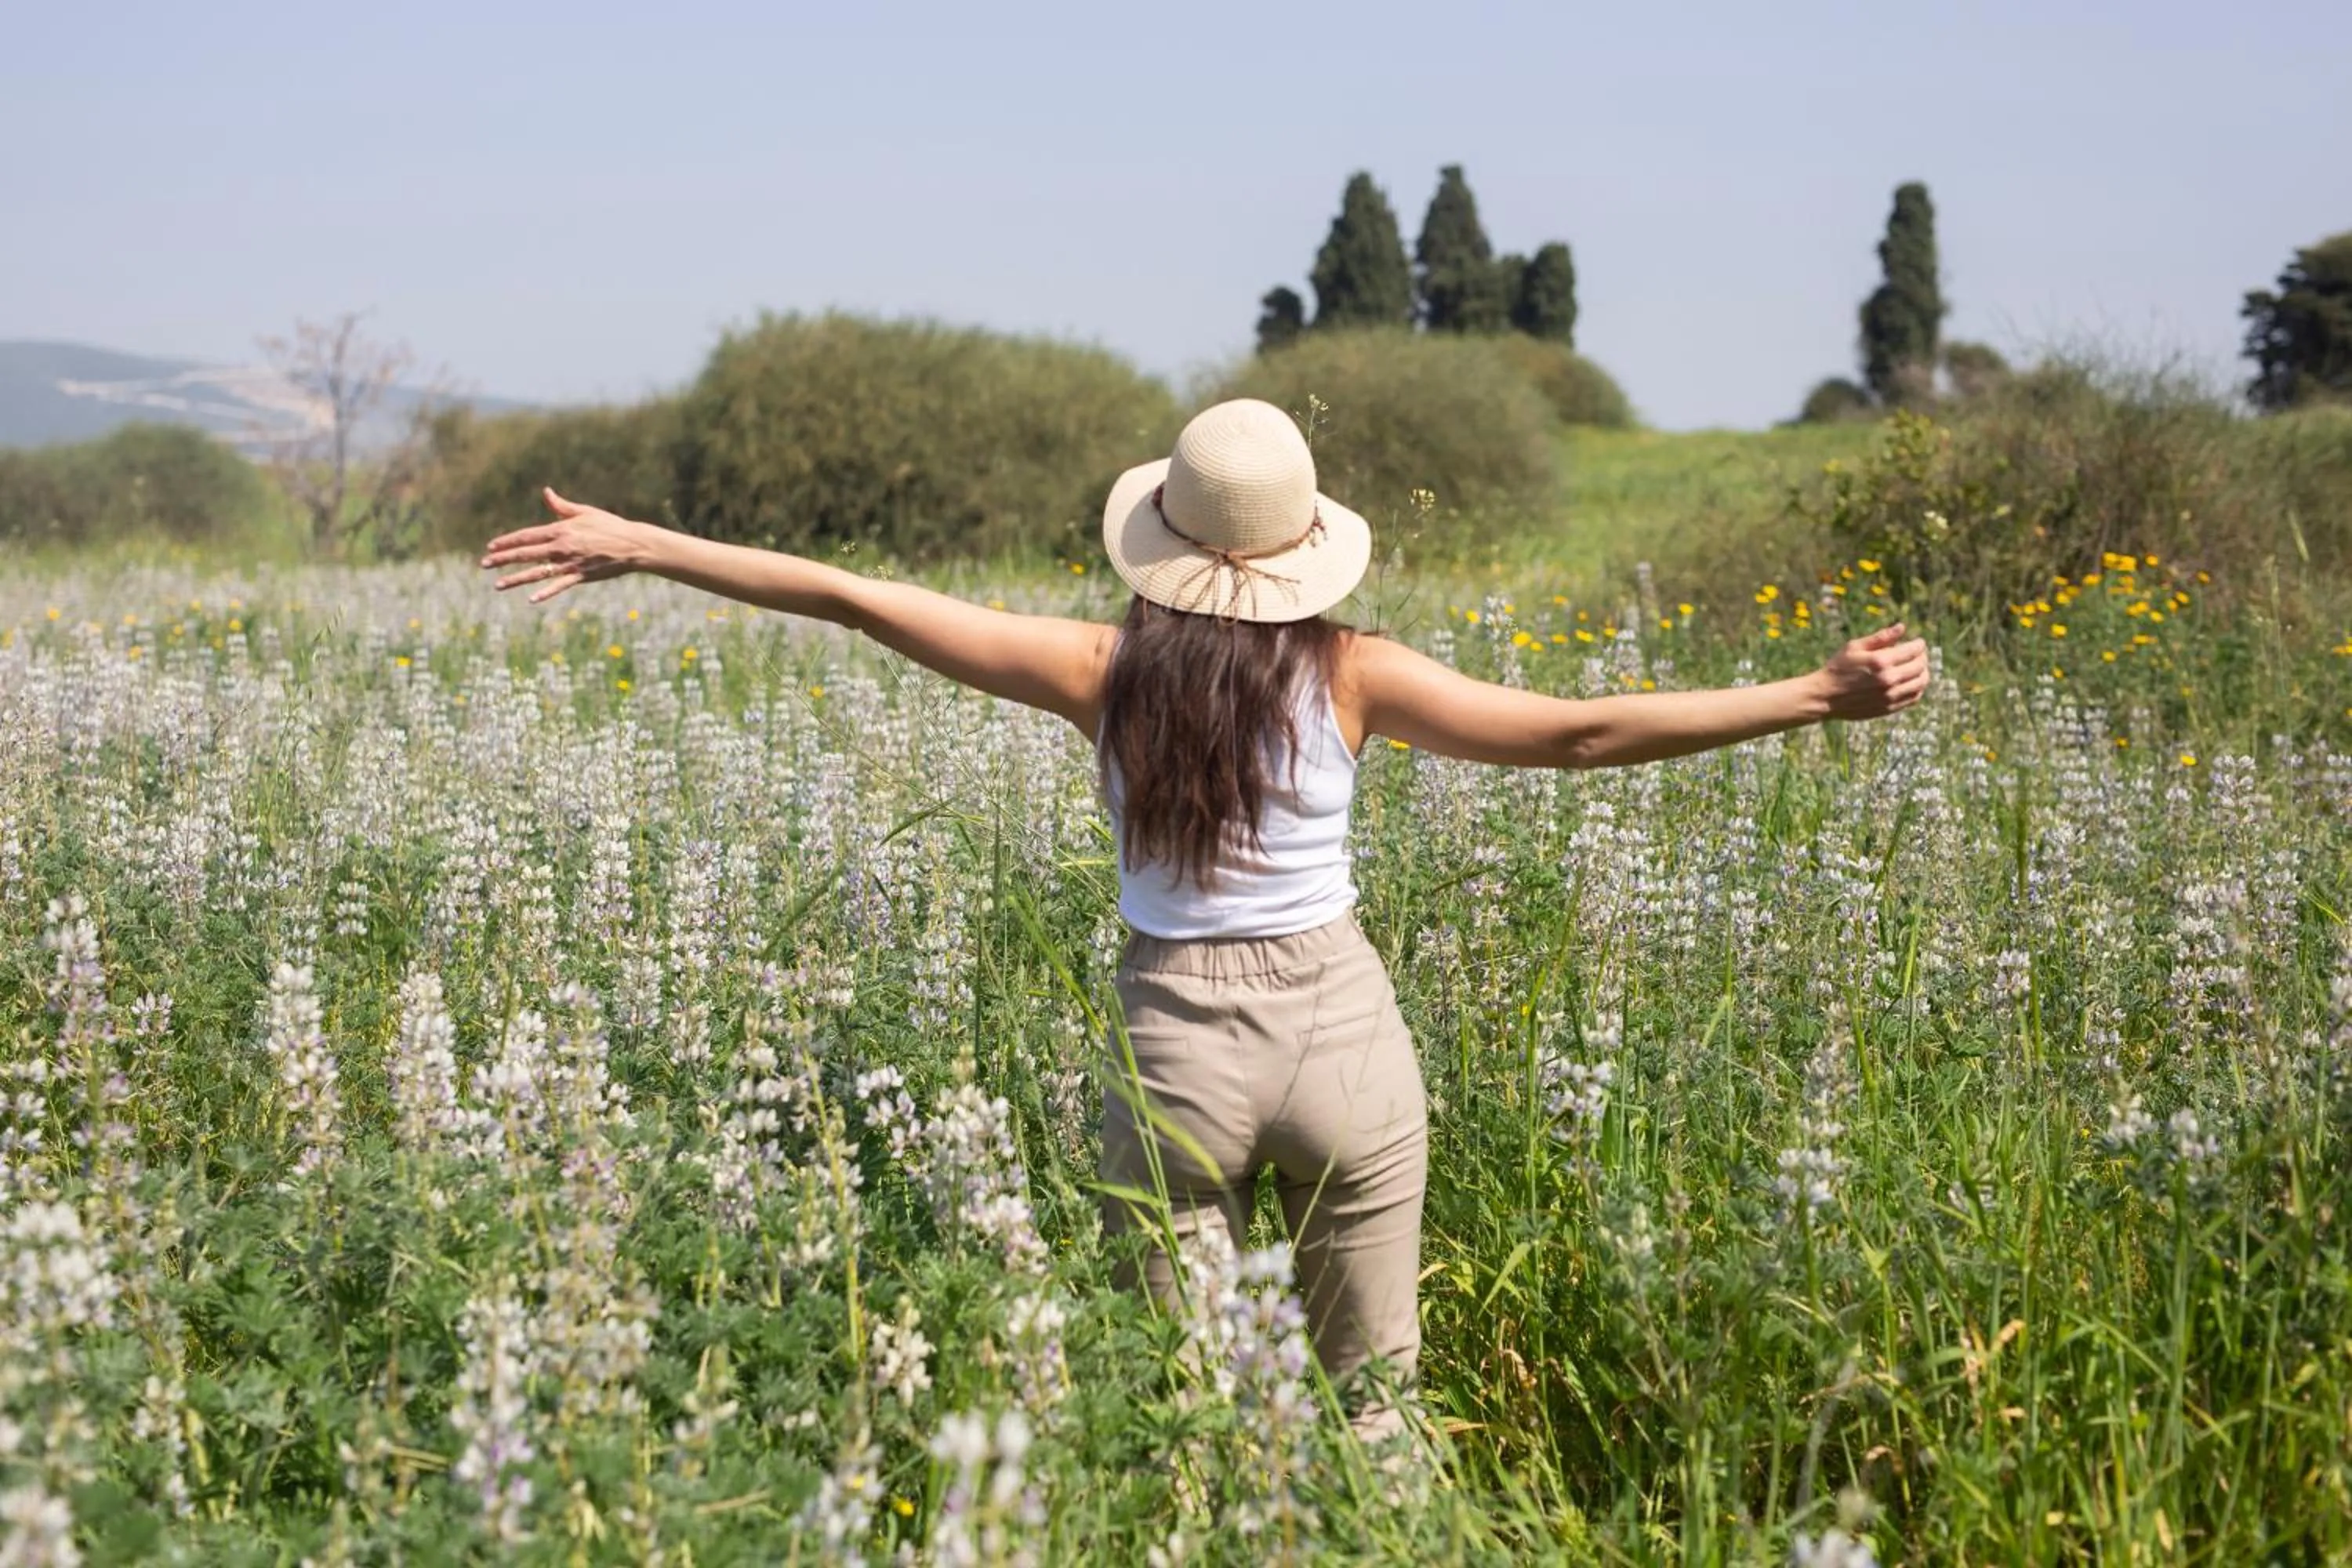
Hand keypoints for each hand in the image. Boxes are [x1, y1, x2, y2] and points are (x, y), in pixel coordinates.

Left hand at [480, 489, 653, 602]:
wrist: (633, 545)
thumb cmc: (610, 526)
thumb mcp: (585, 512)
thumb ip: (561, 506)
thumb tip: (546, 492)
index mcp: (561, 530)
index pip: (527, 536)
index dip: (507, 541)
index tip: (490, 546)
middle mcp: (562, 547)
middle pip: (526, 554)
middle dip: (502, 559)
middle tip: (483, 564)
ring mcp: (571, 564)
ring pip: (537, 572)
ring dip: (516, 579)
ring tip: (497, 585)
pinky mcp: (581, 577)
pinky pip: (559, 586)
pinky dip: (545, 592)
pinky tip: (531, 599)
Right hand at [1815, 622, 1930, 719]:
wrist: (1825, 696)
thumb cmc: (1838, 667)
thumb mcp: (1855, 646)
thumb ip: (1880, 637)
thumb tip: (1902, 627)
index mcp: (1881, 661)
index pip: (1914, 650)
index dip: (1919, 644)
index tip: (1917, 642)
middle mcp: (1888, 679)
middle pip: (1920, 666)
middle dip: (1922, 656)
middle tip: (1918, 654)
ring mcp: (1890, 695)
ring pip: (1921, 683)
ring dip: (1923, 672)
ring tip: (1918, 668)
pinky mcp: (1889, 708)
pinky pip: (1913, 698)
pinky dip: (1918, 688)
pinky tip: (1912, 683)